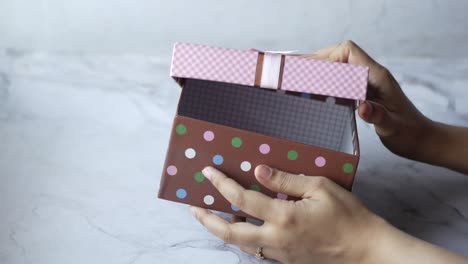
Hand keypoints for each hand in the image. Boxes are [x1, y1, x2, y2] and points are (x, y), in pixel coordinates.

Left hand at [190, 166, 467, 263]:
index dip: (222, 185)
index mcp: (284, 218)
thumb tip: (258, 171)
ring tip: (214, 217)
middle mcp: (276, 239)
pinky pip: (258, 251)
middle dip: (208, 221)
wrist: (367, 251)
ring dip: (224, 231)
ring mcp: (280, 254)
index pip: (242, 200)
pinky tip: (244, 228)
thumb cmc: (349, 216)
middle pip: (230, 234)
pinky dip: (244, 239)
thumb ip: (286, 180)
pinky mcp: (287, 261)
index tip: (208, 172)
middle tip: (193, 208)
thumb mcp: (320, 188)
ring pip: (242, 245)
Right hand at [306, 41, 434, 161]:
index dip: (328, 56)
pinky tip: (316, 94)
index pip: (349, 51)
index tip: (310, 70)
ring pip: (340, 67)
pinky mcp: (364, 93)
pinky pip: (342, 80)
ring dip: (321, 71)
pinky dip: (326, 83)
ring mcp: (367, 84)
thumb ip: (378, 116)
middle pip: (340, 55)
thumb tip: (362, 106)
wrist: (422, 140)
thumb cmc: (410, 134)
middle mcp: (371, 76)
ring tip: (301, 80)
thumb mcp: (394, 128)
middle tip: (297, 74)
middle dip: (318, 61)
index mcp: (377, 77)